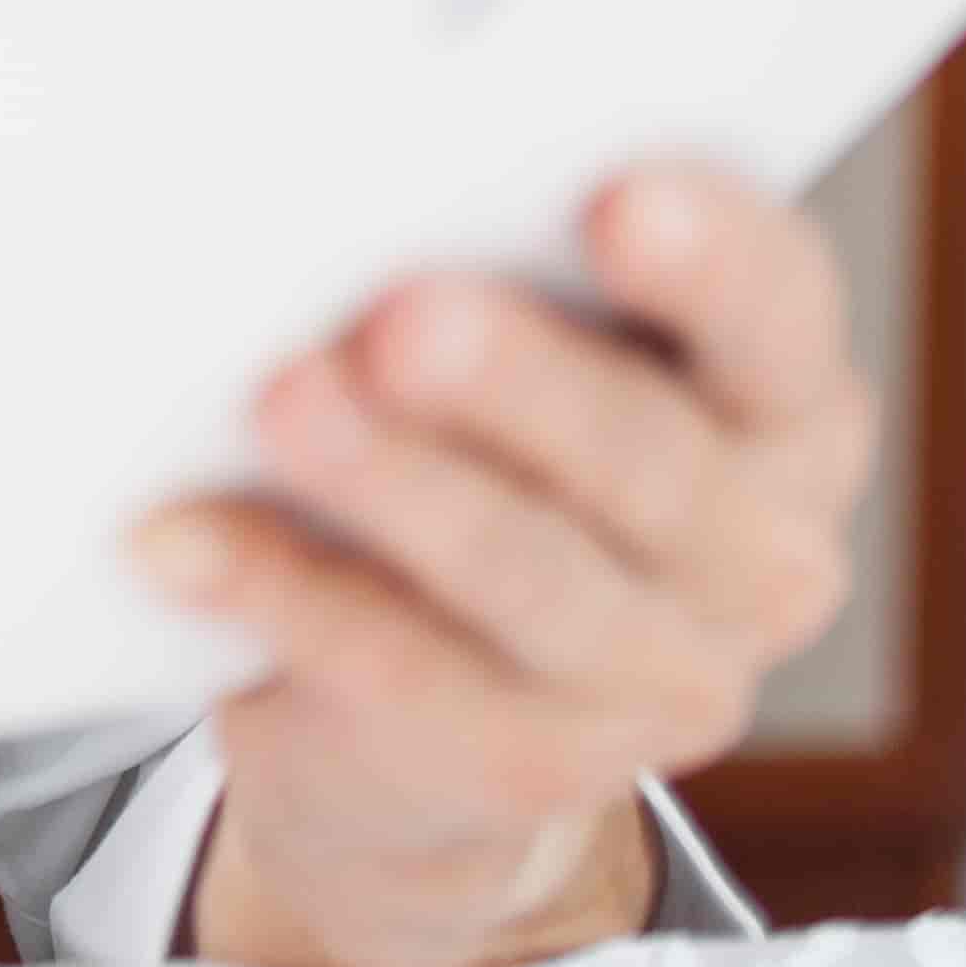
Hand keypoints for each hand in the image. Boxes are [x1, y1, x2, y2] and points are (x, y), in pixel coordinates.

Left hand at [140, 167, 870, 966]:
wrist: (431, 717)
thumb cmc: (481, 449)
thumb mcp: (525, 354)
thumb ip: (490, 272)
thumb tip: (342, 198)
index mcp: (785, 407)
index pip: (774, 315)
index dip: (709, 260)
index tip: (617, 198)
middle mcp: (762, 552)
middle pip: (649, 456)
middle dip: (518, 382)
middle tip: (402, 317)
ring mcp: (666, 682)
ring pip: (529, 575)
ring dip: (396, 485)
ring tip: (280, 401)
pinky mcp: (534, 768)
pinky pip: (403, 676)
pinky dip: (279, 595)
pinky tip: (180, 539)